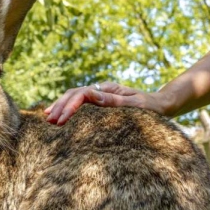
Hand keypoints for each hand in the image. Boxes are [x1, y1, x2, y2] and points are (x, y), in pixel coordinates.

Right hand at [45, 81, 166, 124]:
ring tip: (48, 118)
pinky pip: (80, 104)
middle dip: (60, 106)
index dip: (70, 106)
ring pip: (74, 97)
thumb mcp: (135, 105)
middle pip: (74, 94)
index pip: (83, 94)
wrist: (161, 106)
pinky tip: (59, 115)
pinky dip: (68, 108)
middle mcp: (102, 90)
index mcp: (109, 89)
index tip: (60, 120)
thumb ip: (113, 101)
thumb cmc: (151, 108)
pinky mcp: (99, 103)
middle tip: (48, 120)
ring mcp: (100, 95)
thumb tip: (91, 96)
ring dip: (61, 106)